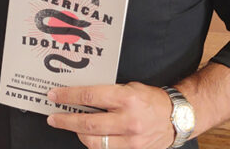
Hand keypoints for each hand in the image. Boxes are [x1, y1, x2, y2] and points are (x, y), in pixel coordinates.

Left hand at [46, 83, 174, 148]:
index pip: (89, 96)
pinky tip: (89, 137)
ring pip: (95, 142)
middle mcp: (128, 120)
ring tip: (70, 127)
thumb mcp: (129, 87)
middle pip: (88, 124)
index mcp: (126, 98)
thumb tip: (80, 95)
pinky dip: (95, 144)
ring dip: (78, 134)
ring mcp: (131, 140)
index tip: (55, 95)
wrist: (176, 117)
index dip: (68, 96)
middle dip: (66, 120)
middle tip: (53, 117)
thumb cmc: (151, 100)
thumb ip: (107, 92)